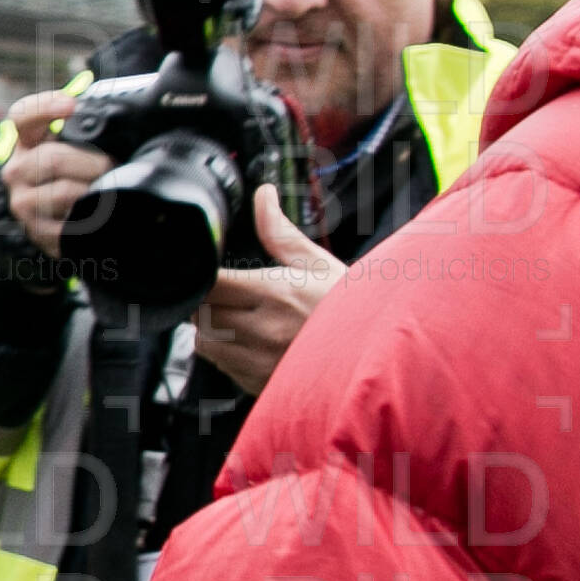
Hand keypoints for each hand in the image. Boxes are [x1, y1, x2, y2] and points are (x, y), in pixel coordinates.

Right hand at [0, 90, 114, 258]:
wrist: (64, 223)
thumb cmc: (75, 179)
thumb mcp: (74, 150)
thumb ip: (86, 133)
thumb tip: (126, 116)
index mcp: (28, 142)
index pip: (23, 116)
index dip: (44, 107)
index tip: (71, 105)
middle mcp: (17, 170)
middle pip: (52, 158)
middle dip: (92, 163)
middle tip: (112, 168)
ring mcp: (22, 201)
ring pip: (63, 191)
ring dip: (93, 191)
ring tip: (104, 192)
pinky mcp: (35, 230)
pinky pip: (68, 222)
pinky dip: (89, 216)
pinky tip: (94, 214)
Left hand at [193, 184, 346, 395]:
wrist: (379, 356)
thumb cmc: (350, 307)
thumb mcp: (317, 263)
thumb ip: (279, 231)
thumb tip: (263, 195)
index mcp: (276, 294)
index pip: (211, 283)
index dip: (204, 277)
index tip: (212, 273)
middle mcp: (263, 330)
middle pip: (200, 312)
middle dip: (205, 301)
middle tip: (227, 294)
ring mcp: (259, 362)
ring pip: (204, 342)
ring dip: (211, 328)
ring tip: (239, 318)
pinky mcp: (258, 385)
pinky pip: (222, 367)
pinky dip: (225, 353)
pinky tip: (250, 342)